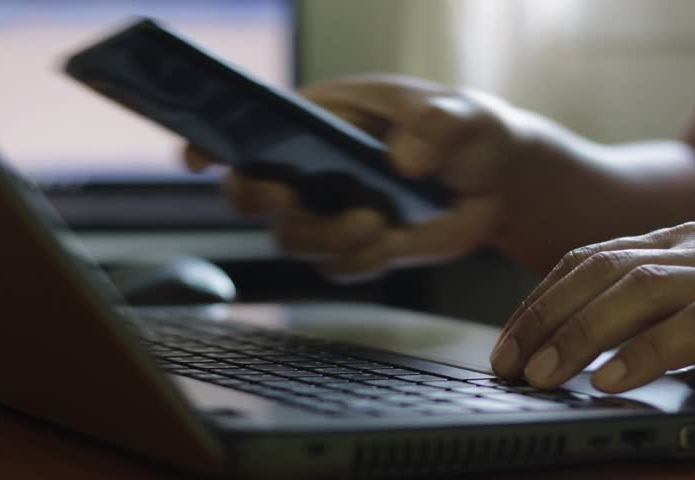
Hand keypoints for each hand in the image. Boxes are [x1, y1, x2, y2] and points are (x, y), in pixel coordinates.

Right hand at [185, 74, 554, 280]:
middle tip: (292, 197)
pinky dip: (360, 260)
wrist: (495, 180)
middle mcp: (314, 167)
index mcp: (323, 117)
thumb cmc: (467, 129)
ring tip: (377, 221)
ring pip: (291, 238)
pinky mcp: (357, 247)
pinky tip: (393, 240)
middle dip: (260, 199)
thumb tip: (401, 162)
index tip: (199, 156)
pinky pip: (337, 267)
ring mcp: (333, 211)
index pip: (254, 126)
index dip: (216, 141)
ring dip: (326, 236)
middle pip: (251, 192)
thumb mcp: (463, 114)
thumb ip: (438, 126)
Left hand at [490, 222, 694, 393]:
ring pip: (635, 291)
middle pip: (599, 271)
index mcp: (673, 242)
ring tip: (545, 375)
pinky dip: (644, 354)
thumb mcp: (687, 310)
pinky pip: (689, 327)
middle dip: (545, 317)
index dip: (539, 300)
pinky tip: (611, 381)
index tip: (507, 341)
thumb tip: (556, 346)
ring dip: (580, 336)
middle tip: (509, 362)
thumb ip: (635, 312)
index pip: (586, 260)